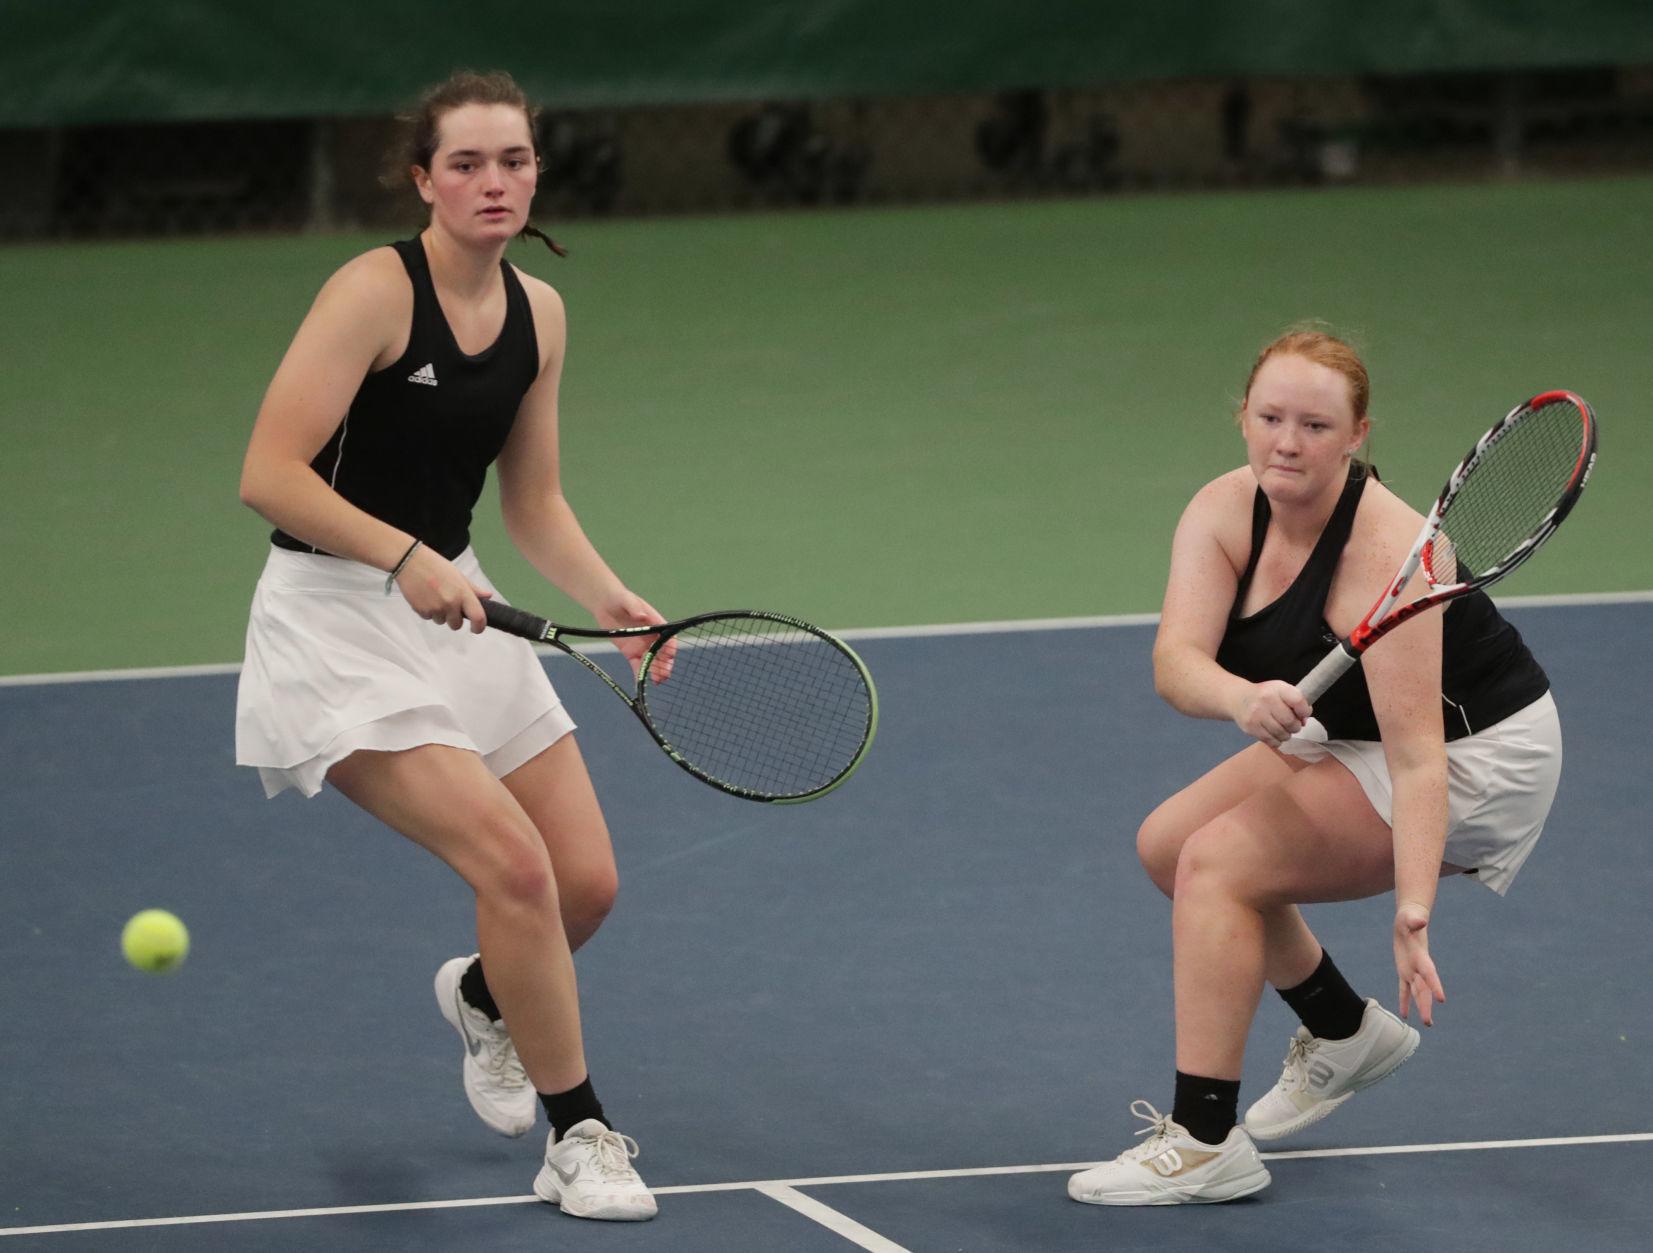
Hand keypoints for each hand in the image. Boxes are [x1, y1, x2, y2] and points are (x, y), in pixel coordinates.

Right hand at [394, 545, 489, 631]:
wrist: (410, 561)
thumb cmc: (436, 566)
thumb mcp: (458, 575)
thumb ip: (473, 589)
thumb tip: (488, 596)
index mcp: (463, 593)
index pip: (477, 616)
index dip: (479, 627)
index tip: (477, 628)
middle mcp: (450, 603)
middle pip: (456, 625)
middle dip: (455, 619)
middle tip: (449, 606)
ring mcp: (435, 608)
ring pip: (441, 621)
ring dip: (440, 614)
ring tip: (434, 597)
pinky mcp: (421, 611)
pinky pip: (428, 617)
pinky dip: (428, 611)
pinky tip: (425, 597)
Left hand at [596, 593, 673, 681]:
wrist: (605, 603)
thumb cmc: (620, 598)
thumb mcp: (627, 600)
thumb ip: (635, 607)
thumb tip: (641, 615)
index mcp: (656, 624)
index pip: (668, 638)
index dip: (670, 647)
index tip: (669, 656)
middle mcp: (652, 637)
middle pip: (662, 653)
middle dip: (665, 664)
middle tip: (665, 674)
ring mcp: (642, 646)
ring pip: (652, 662)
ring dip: (656, 672)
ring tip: (658, 681)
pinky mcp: (630, 652)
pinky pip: (637, 665)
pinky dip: (640, 674)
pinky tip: (641, 683)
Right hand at [1233, 680, 1311, 746]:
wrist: (1238, 698)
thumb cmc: (1265, 695)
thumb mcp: (1281, 691)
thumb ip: (1296, 702)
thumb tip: (1304, 720)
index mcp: (1277, 689)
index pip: (1298, 701)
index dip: (1304, 711)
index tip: (1302, 715)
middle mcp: (1266, 700)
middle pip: (1290, 721)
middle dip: (1295, 726)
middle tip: (1292, 725)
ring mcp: (1257, 715)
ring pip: (1281, 733)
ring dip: (1286, 735)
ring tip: (1283, 730)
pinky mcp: (1251, 727)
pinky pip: (1271, 741)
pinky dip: (1277, 740)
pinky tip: (1274, 734)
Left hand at [1393, 902, 1445, 1025]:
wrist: (1410, 920)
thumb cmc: (1410, 918)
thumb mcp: (1409, 918)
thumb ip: (1415, 921)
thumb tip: (1421, 921)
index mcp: (1421, 956)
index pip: (1429, 974)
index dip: (1435, 985)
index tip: (1442, 1000)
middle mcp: (1419, 967)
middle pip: (1424, 989)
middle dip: (1426, 1005)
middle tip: (1429, 1023)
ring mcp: (1412, 970)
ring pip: (1417, 992)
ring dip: (1420, 1007)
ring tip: (1427, 1024)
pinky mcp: (1404, 971)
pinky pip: (1404, 989)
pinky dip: (1404, 1001)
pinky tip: (1404, 1015)